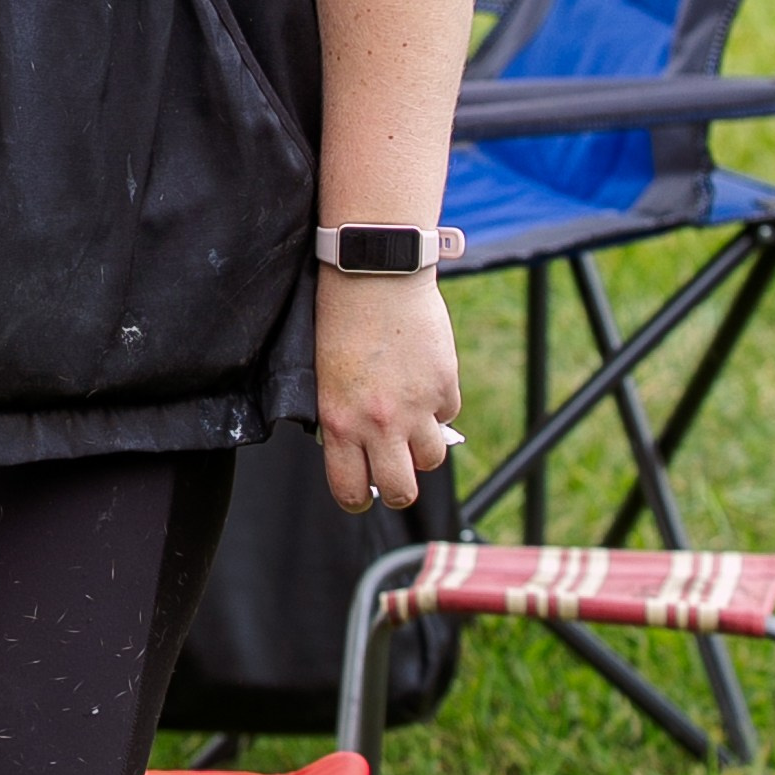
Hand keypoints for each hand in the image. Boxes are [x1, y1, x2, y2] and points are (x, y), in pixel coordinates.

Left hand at [315, 268, 460, 514]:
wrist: (375, 275)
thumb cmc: (340, 320)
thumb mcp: (327, 377)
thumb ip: (342, 417)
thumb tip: (360, 448)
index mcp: (339, 422)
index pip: (350, 488)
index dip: (357, 499)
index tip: (362, 496)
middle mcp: (379, 423)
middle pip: (402, 489)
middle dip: (399, 490)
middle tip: (396, 476)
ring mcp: (416, 407)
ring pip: (431, 458)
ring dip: (422, 448)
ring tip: (411, 424)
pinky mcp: (445, 386)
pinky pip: (448, 415)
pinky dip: (438, 408)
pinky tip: (422, 382)